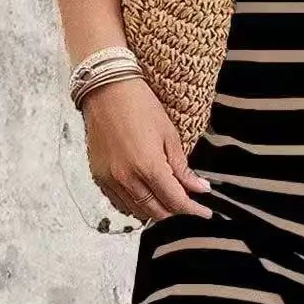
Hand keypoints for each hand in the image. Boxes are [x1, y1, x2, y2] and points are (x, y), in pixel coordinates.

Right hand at [80, 75, 212, 223]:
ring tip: (168, 200)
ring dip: (156, 211)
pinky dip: (135, 205)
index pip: (176, 201)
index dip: (192, 210)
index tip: (204, 214)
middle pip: (157, 211)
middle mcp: (127, 178)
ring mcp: (110, 179)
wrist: (106, 89)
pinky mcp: (99, 177)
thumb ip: (182, 168)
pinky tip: (145, 196)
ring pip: (137, 211)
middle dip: (176, 212)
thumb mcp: (169, 135)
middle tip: (189, 206)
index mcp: (148, 166)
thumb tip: (199, 188)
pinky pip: (119, 202)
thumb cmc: (139, 105)